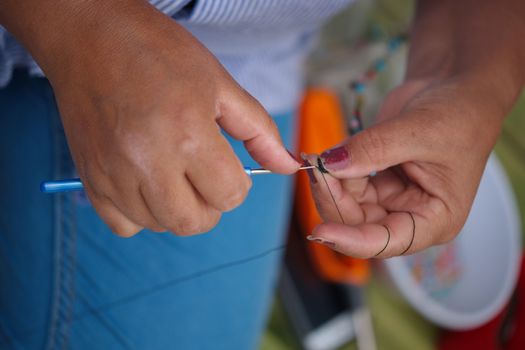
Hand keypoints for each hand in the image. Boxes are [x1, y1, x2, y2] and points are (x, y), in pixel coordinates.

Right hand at [36, 2, 298, 235]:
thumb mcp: (220, 84)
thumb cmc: (159, 53)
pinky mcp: (89, 178)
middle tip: (205, 178)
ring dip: (177, 208)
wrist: (90, 36)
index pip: (230, 196)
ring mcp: (114, 174)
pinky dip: (141, 215)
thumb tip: (290, 168)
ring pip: (160, 225)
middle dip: (211, 206)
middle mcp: (148, 162)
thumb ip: (259, 132)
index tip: (226, 164)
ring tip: (174, 173)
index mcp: (189, 134)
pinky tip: (146, 184)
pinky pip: (123, 225)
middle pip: (193, 222)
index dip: (237, 184)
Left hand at [305, 77, 504, 257]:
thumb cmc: (457, 114)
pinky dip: (332, 171)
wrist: (454, 86)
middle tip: (315, 167)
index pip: (387, 241)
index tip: (320, 230)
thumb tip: (329, 165)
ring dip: (329, 184)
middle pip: (360, 223)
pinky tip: (326, 155)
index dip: (351, 240)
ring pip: (348, 205)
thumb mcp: (417, 131)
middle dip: (333, 199)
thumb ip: (372, 150)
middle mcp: (411, 214)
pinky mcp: (376, 180)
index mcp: (435, 219)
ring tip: (316, 157)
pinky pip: (346, 184)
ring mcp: (391, 198)